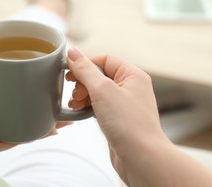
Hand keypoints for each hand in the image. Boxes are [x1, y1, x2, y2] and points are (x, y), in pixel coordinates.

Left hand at [0, 80, 68, 159]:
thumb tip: (2, 74)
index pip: (11, 98)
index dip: (28, 92)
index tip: (43, 84)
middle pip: (22, 112)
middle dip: (42, 108)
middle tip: (61, 99)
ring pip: (25, 126)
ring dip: (45, 122)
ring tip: (65, 115)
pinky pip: (18, 137)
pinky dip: (35, 133)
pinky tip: (51, 127)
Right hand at [66, 48, 168, 183]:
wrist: (141, 158)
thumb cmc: (128, 124)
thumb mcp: (102, 90)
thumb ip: (86, 69)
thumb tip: (73, 52)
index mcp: (132, 75)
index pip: (105, 59)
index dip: (86, 64)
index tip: (70, 72)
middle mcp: (131, 88)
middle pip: (100, 75)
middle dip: (83, 82)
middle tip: (74, 93)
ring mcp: (125, 105)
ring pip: (98, 92)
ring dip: (83, 95)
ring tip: (74, 104)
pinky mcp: (119, 120)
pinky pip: (99, 106)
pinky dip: (87, 107)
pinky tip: (79, 113)